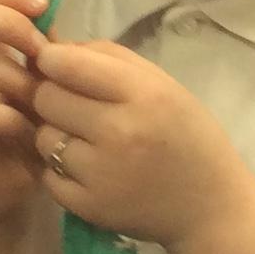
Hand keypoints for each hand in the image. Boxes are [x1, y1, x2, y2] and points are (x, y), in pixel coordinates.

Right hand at [0, 0, 50, 223]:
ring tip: (42, 96)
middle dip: (6, 23)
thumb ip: (40, 49)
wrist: (3, 189)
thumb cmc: (21, 128)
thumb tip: (54, 14)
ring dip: (16, 75)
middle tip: (40, 48)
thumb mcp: (36, 82)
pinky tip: (32, 131)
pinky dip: (12, 118)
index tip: (44, 6)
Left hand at [31, 39, 253, 245]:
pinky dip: (61, 171)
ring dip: (56, 134)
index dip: (51, 59)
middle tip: (74, 106)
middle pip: (46, 98)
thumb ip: (109, 58)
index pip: (67, 64)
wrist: (211, 208)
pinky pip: (48, 175)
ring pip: (43, 137)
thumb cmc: (189, 137)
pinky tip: (88, 170)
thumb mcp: (164, 85)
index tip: (55, 64)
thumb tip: (53, 45)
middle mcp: (119, 132)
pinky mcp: (88, 206)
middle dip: (52, 95)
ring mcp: (101, 173)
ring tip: (85, 141)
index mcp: (144, 95)